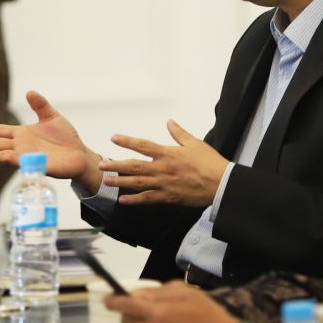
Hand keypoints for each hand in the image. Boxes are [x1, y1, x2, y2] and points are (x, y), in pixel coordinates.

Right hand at [0, 90, 102, 188]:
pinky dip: (7, 159)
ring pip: (3, 154)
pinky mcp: (34, 165)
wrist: (80, 154)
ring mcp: (26, 156)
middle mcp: (21, 146)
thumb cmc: (67, 138)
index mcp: (22, 134)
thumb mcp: (52, 117)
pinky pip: (18, 162)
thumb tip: (29, 91)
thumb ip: (40, 105)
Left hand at [99, 120, 229, 207]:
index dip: (127, 141)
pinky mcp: (168, 197)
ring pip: (137, 183)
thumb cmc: (209, 162)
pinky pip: (148, 199)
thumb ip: (179, 133)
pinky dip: (134, 200)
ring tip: (106, 180)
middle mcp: (162, 169)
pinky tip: (123, 200)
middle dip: (116, 165)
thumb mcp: (194, 143)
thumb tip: (169, 122)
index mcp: (168, 154)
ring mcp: (164, 184)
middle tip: (102, 165)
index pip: (143, 145)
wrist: (220, 184)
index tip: (114, 137)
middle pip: (134, 166)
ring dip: (120, 182)